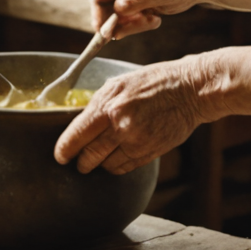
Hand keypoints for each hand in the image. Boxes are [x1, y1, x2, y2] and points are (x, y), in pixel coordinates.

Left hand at [54, 56, 208, 174]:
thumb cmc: (154, 82)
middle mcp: (120, 125)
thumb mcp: (119, 84)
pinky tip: (116, 157)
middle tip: (78, 161)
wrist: (190, 89)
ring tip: (99, 157)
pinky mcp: (150, 152)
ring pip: (105, 165)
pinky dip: (116, 166)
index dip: (64, 150)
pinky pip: (124, 168)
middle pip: (88, 156)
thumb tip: (78, 123)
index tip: (60, 156)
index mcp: (108, 104)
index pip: (76, 135)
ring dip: (99, 164)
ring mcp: (136, 141)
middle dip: (81, 161)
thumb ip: (99, 104)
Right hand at [89, 0, 208, 34]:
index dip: (99, 12)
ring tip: (151, 22)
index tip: (102, 31)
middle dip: (115, 21)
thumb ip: (135, 2)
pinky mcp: (141, 1)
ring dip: (131, 24)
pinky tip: (156, 20)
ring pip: (119, 15)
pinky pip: (131, 18)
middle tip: (122, 35)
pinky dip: (140, 24)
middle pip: (107, 4)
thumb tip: (114, 13)